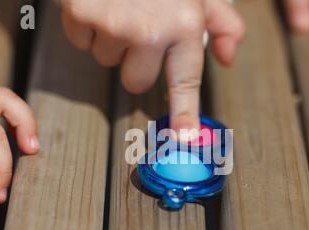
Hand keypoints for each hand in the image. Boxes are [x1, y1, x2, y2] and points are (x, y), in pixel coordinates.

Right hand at [59, 0, 244, 135]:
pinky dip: (86, 25)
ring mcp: (113, 24)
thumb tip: (227, 57)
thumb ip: (220, 22)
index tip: (182, 138)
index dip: (184, 113)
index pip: (185, 81)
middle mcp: (151, 30)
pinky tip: (98, 2)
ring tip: (119, 6)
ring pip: (107, 61)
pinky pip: (81, 41)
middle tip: (138, 26)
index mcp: (185, 24)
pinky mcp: (81, 14)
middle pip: (135, 81)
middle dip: (134, 61)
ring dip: (111, 40)